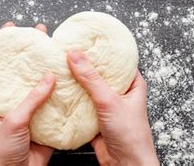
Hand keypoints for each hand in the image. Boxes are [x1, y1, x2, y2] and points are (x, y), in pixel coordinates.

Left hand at [0, 22, 55, 165]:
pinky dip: (66, 98)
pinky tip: (74, 85)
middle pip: (26, 74)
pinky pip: (58, 109)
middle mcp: (17, 103)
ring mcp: (33, 113)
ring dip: (52, 73)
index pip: (1, 69)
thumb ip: (31, 99)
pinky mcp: (48, 126)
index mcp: (1, 100)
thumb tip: (48, 78)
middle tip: (41, 33)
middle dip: (33, 54)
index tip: (10, 28)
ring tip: (60, 52)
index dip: (4, 49)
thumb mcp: (14, 120)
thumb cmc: (2, 151)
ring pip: (44, 89)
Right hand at [67, 50, 158, 165]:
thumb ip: (91, 78)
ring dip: (76, 84)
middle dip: (85, 66)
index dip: (102, 51)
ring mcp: (107, 106)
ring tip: (61, 69)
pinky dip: (72, 101)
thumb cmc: (131, 136)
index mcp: (132, 84)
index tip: (86, 40)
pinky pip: (81, 105)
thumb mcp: (109, 100)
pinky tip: (61, 93)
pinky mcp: (95, 119)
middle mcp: (120, 94)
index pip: (117, 61)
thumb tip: (76, 55)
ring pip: (89, 90)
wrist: (125, 165)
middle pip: (100, 74)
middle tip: (68, 53)